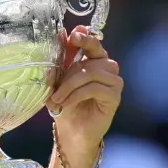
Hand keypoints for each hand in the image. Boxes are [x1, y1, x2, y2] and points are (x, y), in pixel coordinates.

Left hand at [48, 28, 122, 167]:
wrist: (72, 133)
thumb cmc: (65, 106)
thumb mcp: (58, 83)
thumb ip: (61, 61)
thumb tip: (60, 34)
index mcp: (95, 62)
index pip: (93, 44)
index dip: (85, 38)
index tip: (72, 35)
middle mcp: (108, 69)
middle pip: (88, 62)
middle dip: (66, 77)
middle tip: (52, 93)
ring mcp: (114, 82)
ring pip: (90, 74)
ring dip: (69, 87)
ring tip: (56, 101)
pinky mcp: (115, 96)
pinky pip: (94, 88)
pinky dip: (75, 95)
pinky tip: (65, 105)